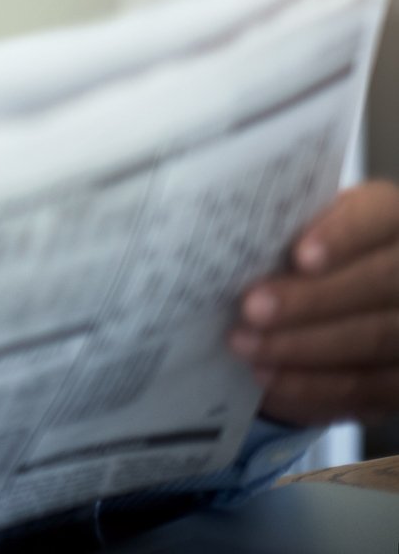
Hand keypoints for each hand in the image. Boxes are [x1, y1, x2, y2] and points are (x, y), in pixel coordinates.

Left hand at [230, 179, 398, 424]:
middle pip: (380, 284)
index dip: (342, 237)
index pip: (375, 219)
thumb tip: (224, 245)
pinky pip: (368, 388)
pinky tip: (268, 378)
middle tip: (251, 309)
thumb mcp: (302, 229)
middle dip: (312, 300)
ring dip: (302, 348)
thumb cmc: (307, 252)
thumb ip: (282, 231)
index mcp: (389, 219)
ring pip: (375, 340)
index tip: (299, 256)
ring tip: (245, 346)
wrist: (335, 298)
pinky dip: (314, 387)